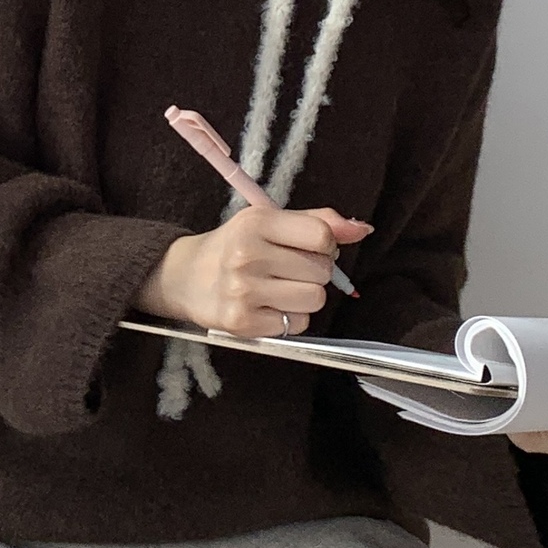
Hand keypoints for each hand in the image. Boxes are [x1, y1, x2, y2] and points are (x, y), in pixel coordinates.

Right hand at [137, 206, 371, 340]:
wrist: (185, 277)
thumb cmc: (236, 246)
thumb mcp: (269, 222)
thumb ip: (318, 222)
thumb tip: (363, 229)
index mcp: (256, 222)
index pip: (322, 236)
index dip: (325, 245)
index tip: (307, 248)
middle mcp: (247, 255)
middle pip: (322, 271)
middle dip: (314, 272)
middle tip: (286, 269)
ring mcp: (243, 292)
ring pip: (315, 300)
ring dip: (305, 297)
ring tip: (279, 289)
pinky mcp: (242, 323)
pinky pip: (297, 324)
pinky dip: (290, 318)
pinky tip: (267, 306)